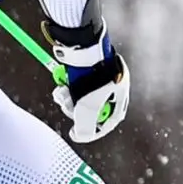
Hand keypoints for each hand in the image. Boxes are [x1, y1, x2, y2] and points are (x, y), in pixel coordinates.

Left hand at [44, 20, 129, 142]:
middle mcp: (112, 87)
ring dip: (68, 99)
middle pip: (92, 109)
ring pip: (81, 97)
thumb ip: (85, 128)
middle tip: (66, 106)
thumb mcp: (87, 108)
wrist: (85, 47)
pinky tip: (62, 84)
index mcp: (120, 96)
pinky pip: (76, 84)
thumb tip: (77, 136)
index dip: (92, 130)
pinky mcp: (88, 68)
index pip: (108, 121)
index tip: (76, 132)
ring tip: (62, 93)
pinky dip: (67, 87)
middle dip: (75, 110)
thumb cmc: (92, 77)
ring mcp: (100, 77)